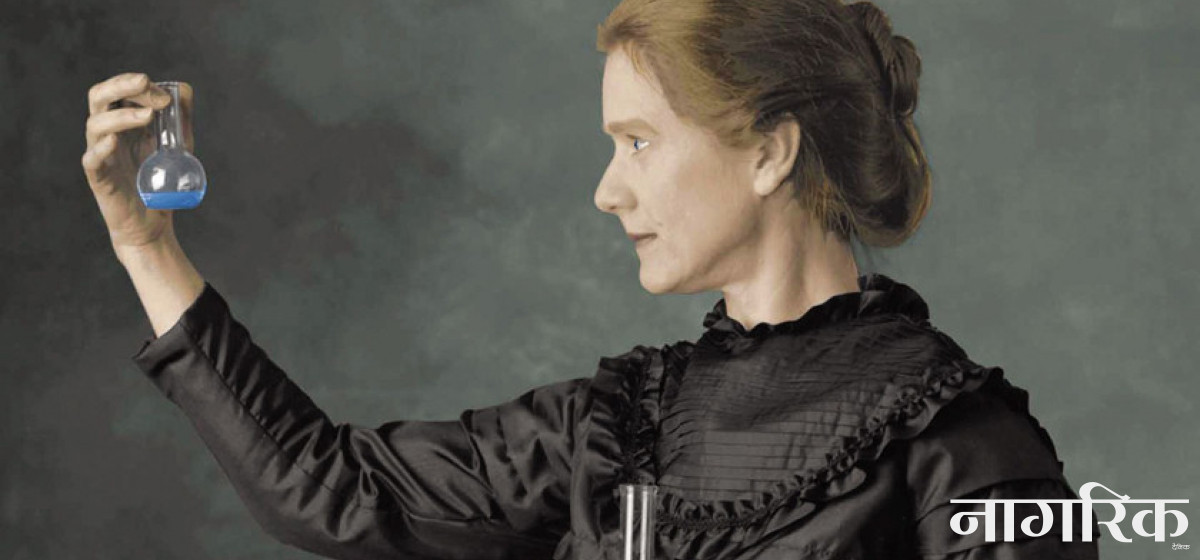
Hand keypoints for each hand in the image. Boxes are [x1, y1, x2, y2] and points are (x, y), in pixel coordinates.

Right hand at [81, 72, 195, 252]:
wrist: (152, 223)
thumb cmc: (160, 182)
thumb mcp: (176, 146)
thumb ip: (180, 119)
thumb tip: (184, 89)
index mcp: (122, 123)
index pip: (117, 91)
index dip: (136, 85)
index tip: (164, 95)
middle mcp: (107, 134)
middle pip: (98, 98)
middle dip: (120, 85)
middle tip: (145, 83)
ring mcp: (101, 155)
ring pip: (95, 125)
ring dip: (121, 115)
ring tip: (147, 115)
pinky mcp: (99, 179)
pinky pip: (92, 160)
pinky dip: (102, 148)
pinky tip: (115, 141)